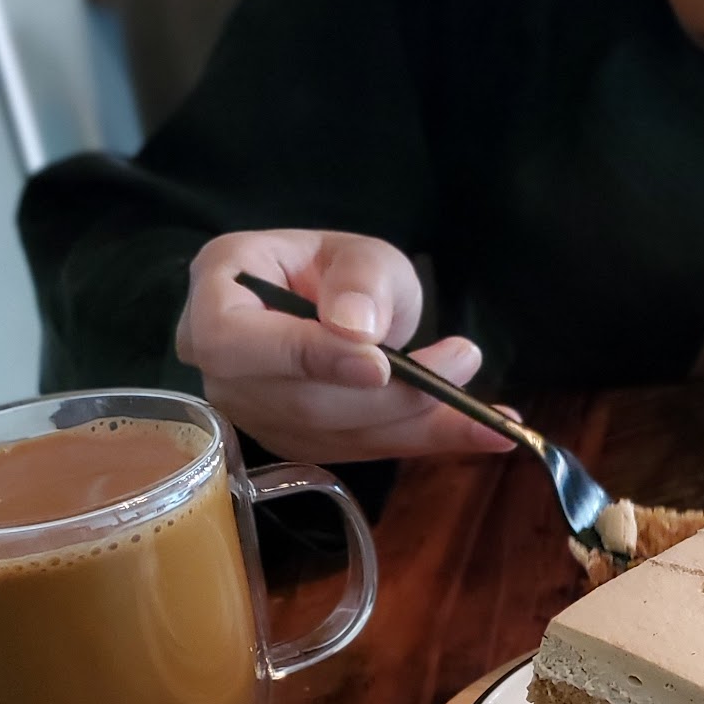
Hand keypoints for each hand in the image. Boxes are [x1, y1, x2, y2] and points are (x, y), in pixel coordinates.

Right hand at [177, 230, 517, 462]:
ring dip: (417, 421)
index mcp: (215, 298)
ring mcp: (257, 416)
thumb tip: (357, 327)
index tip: (379, 362)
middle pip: (299, 401)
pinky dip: (427, 442)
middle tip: (460, 362)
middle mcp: (223, 371)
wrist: (328, 306)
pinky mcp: (300, 447)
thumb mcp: (354, 251)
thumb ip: (358, 279)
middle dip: (388, 395)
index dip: (306, 356)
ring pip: (336, 436)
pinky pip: (365, 451)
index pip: (234, 342)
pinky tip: (487, 435)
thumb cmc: (329, 269)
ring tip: (484, 399)